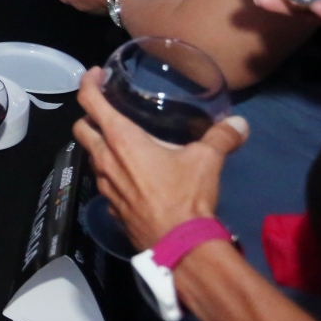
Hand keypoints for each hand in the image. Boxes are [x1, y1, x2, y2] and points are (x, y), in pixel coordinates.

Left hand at [73, 67, 248, 250]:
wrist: (178, 246)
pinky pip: (104, 182)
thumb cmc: (185, 195)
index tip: (94, 74)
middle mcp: (104, 159)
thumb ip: (221, 137)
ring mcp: (104, 185)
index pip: (90, 102)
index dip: (88, 84)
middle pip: (81, 128)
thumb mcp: (206, 161)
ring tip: (122, 142)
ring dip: (100, 146)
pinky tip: (131, 175)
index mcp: (120, 139)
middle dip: (88, 115)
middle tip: (106, 109)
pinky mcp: (110, 207)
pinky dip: (112, 172)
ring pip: (91, 156)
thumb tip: (240, 123)